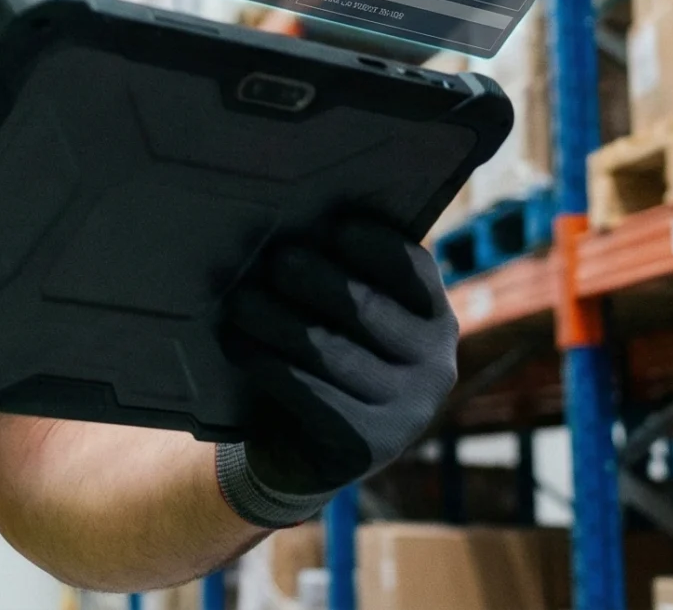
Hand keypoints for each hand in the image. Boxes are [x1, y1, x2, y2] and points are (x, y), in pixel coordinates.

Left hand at [212, 215, 458, 526]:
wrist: (307, 450)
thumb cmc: (323, 359)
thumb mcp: (345, 318)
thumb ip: (342, 276)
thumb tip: (295, 222)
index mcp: (434, 320)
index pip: (412, 269)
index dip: (374, 244)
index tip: (334, 225)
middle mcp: (434, 366)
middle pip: (367, 307)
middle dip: (314, 278)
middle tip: (274, 260)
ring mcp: (406, 412)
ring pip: (331, 351)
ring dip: (277, 319)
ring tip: (239, 300)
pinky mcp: (366, 445)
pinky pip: (308, 393)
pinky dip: (267, 363)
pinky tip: (237, 343)